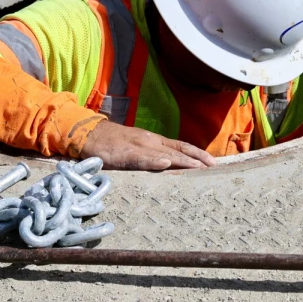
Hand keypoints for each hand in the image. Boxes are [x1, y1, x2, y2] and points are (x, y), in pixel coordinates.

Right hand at [80, 120, 215, 170]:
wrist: (89, 133)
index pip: (181, 145)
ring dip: (182, 161)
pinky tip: (165, 164)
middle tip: (213, 168)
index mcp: (153, 140)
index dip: (197, 153)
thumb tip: (170, 166)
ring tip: (197, 167)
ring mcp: (137, 147)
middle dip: (196, 159)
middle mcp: (149, 141)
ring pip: (164, 154)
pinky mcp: (123, 154)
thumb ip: (152, 155)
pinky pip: (141, 159)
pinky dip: (154, 161)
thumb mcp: (137, 147)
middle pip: (178, 150)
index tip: (212, 162)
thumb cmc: (113, 143)